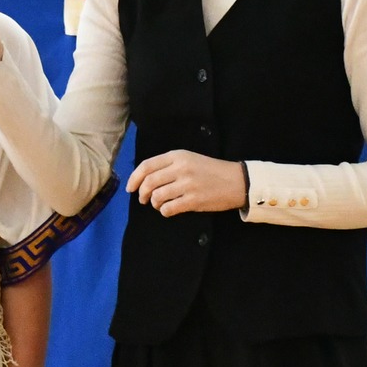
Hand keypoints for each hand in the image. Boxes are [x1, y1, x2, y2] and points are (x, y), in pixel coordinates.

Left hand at [126, 150, 246, 215]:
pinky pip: (169, 208)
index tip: (130, 188)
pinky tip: (169, 210)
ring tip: (160, 204)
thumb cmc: (211, 170)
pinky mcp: (193, 200)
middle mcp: (181, 168)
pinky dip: (165, 211)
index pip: (147, 166)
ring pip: (157, 197)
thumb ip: (168, 165)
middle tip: (144, 199)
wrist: (236, 181)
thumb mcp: (189, 159)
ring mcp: (187, 185)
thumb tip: (144, 179)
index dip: (134, 178)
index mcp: (178, 155)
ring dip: (155, 203)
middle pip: (149, 182)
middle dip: (142, 193)